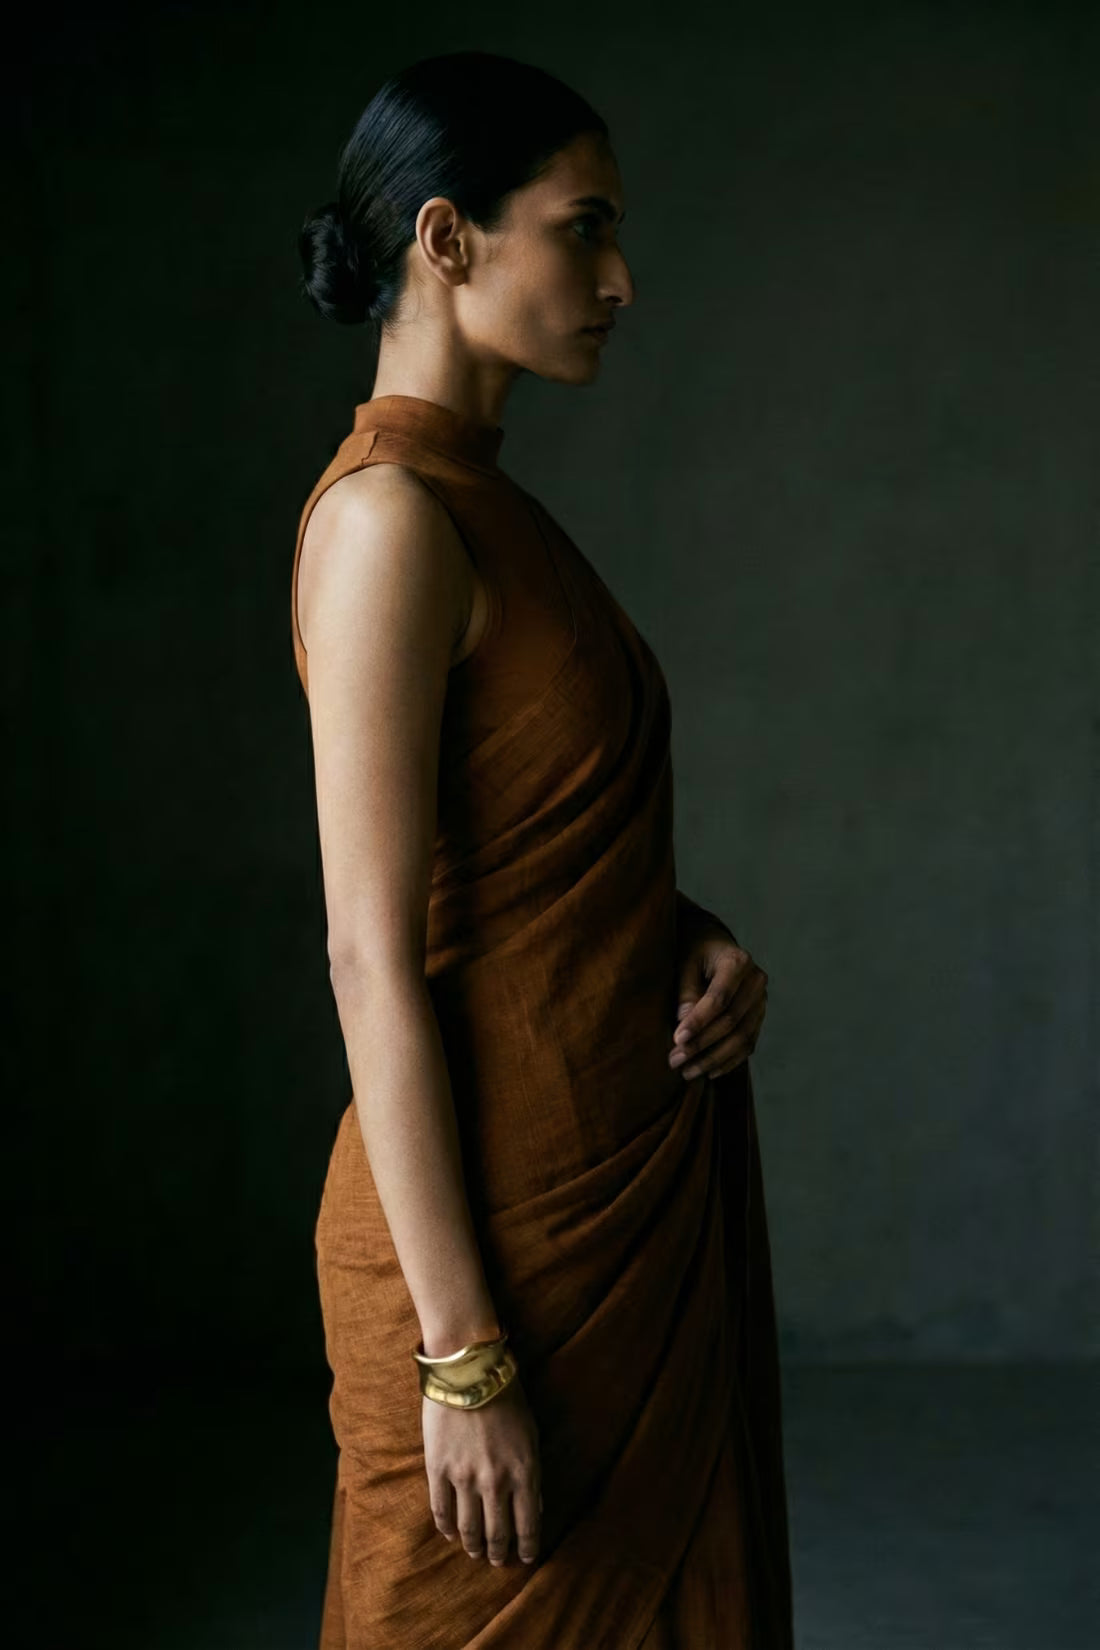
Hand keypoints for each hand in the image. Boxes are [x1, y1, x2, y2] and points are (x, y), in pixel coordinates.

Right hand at [422, 1373, 541, 1566]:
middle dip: (499, 1551)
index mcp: (524, 1472)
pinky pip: (440, 1510)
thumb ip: (532, 1472)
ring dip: (473, 1545)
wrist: (469, 1369)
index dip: (527, 1547)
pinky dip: (446, 1528)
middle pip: (498, 1532)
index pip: (528, 1525)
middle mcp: (495, 1482)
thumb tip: (534, 1505)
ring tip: (475, 1552)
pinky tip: (450, 1534)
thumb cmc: (506, 1396)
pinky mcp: (438, 1469)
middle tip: (497, 1560)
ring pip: (469, 1527)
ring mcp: (464, 1478)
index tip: (526, 1557)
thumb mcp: (531, 1434)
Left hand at [669, 922, 767, 1081]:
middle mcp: (756, 982)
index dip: (699, 1021)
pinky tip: (709, 1072)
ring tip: (688, 1072)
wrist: (716, 945)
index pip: (719, 999)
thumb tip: (684, 1022)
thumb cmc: (696, 952)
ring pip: (742, 1037)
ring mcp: (762, 1001)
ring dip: (714, 1059)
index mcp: (738, 962)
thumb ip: (686, 990)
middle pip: (732, 1021)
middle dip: (702, 1045)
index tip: (677, 1040)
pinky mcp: (760, 1016)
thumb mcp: (685, 961)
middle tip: (675, 1060)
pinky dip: (729, 1061)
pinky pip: (748, 1044)